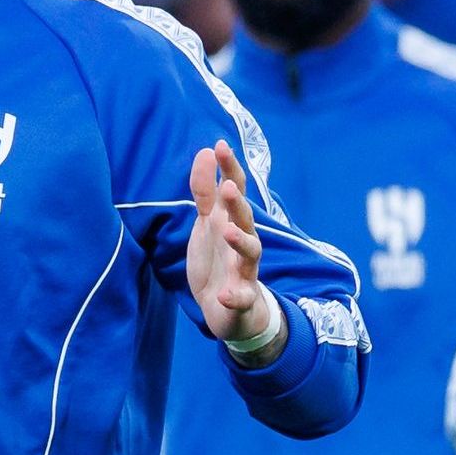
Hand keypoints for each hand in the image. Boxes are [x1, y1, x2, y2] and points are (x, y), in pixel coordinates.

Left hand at [183, 145, 274, 353]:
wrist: (229, 309)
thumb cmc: (218, 259)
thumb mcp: (207, 222)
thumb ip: (205, 189)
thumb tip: (207, 150)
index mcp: (230, 222)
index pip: (234, 191)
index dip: (230, 169)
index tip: (221, 145)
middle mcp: (241, 242)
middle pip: (244, 219)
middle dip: (238, 204)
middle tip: (229, 187)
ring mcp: (244, 271)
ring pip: (250, 253)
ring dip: (241, 241)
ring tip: (228, 231)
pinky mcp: (241, 299)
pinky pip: (241, 297)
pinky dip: (235, 296)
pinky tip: (224, 294)